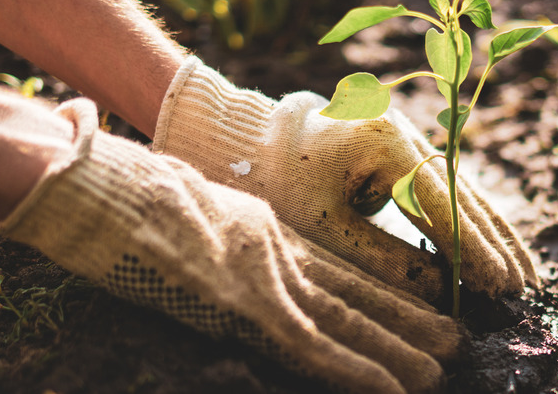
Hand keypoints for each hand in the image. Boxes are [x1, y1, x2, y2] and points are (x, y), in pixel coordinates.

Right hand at [0, 99, 462, 393]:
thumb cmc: (134, 195)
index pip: (335, 268)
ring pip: (344, 319)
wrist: (103, 183)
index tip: (420, 305)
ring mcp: (261, 276)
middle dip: (403, 317)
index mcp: (265, 231)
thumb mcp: (196, 210)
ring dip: (394, 346)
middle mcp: (275, 252)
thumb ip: (232, 233)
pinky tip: (393, 387)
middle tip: (454, 337)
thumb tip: (245, 258)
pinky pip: (311, 345)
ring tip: (442, 365)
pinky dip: (354, 369)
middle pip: (351, 292)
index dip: (380, 290)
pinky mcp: (243, 302)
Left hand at [154, 57, 537, 302]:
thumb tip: (442, 293)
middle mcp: (406, 133)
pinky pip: (445, 188)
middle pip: (463, 194)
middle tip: (528, 288)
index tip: (502, 286)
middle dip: (496, 244)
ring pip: (461, 190)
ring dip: (492, 232)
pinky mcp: (402, 149)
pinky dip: (468, 220)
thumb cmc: (277, 181)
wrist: (253, 140)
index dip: (473, 250)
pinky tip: (490, 245)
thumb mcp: (324, 226)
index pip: (442, 204)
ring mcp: (407, 137)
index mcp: (385, 143)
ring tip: (524, 272)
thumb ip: (383, 259)